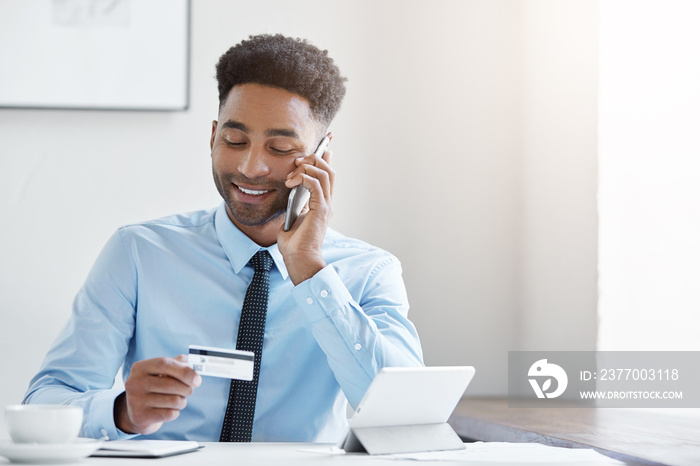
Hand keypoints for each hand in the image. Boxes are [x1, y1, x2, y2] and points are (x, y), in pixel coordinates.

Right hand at [114, 355, 201, 434]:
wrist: (136, 412)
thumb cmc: (154, 388)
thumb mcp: (161, 372)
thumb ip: (178, 364)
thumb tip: (194, 366)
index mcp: (140, 367)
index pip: (165, 364)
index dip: (184, 371)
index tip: (197, 379)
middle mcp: (134, 383)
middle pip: (172, 384)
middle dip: (187, 388)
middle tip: (189, 390)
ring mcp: (136, 400)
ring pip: (174, 400)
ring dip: (182, 401)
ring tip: (177, 400)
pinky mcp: (141, 417)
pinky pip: (170, 414)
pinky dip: (175, 412)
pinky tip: (168, 410)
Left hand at [278, 143, 334, 284]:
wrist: (298, 259)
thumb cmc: (294, 244)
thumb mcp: (292, 218)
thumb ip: (294, 204)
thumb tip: (289, 193)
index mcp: (322, 203)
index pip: (328, 175)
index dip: (325, 158)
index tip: (321, 146)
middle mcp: (327, 202)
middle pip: (329, 169)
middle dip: (313, 158)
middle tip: (296, 161)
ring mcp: (326, 205)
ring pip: (324, 172)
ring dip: (307, 167)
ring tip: (291, 173)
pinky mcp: (321, 209)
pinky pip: (315, 183)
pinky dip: (302, 177)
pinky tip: (290, 183)